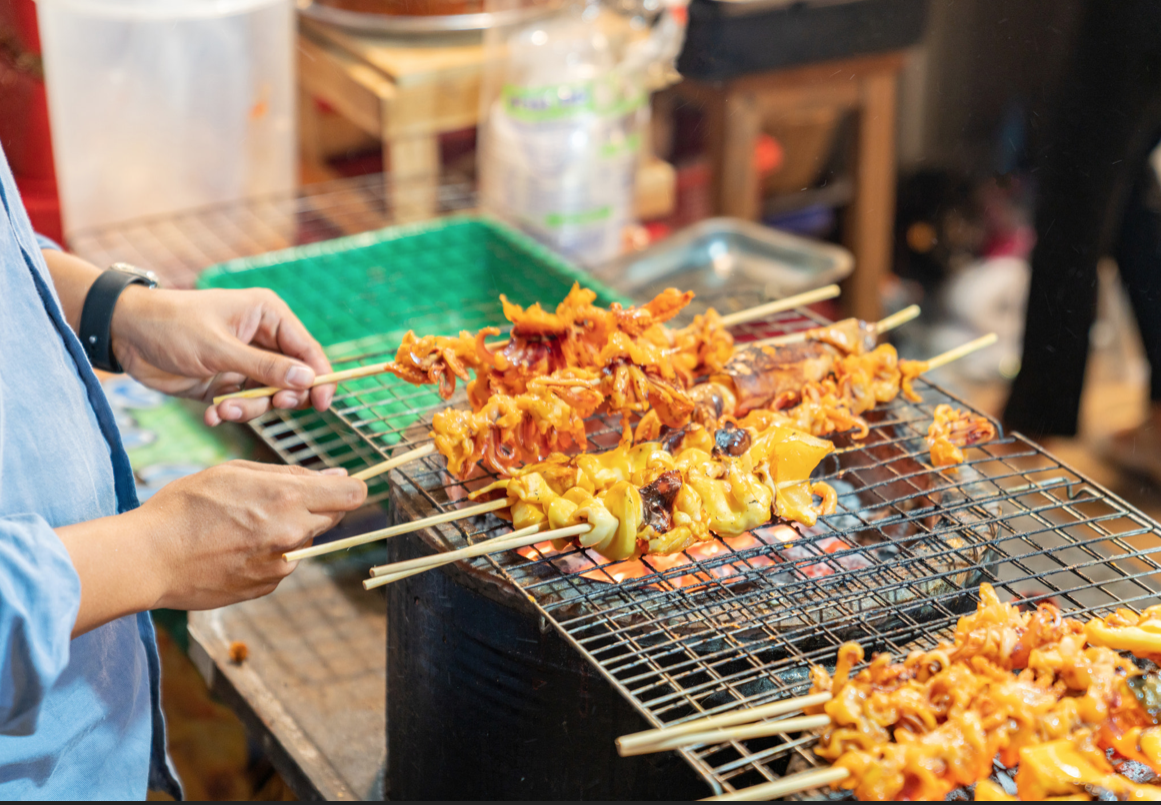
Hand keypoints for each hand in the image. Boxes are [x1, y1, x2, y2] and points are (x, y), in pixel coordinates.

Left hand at [109, 286, 335, 425]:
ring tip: (225, 410)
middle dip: (281, 396)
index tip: (322, 403)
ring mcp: (245, 364)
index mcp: (269, 316)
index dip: (319, 377)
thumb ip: (265, 367)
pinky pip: (245, 405)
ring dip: (250, 408)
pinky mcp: (227, 384)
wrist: (125, 336)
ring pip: (269, 397)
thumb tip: (307, 381)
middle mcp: (262, 340)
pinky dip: (231, 414)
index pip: (308, 350)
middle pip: (294, 378)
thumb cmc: (172, 326)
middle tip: (274, 405)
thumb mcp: (220, 348)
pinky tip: (213, 416)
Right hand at [129, 461, 366, 610]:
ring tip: (243, 524)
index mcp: (287, 498)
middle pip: (332, 517)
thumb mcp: (234, 472)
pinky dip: (269, 554)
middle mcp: (291, 534)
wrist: (149, 558)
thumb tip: (337, 477)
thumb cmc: (186, 506)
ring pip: (305, 542)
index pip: (352, 496)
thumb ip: (290, 475)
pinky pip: (282, 565)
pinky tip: (234, 547)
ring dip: (289, 531)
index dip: (352, 488)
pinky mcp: (265, 587)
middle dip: (316, 506)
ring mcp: (280, 566)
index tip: (344, 486)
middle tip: (275, 499)